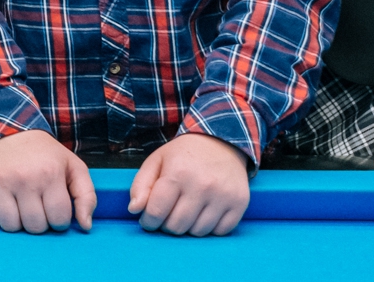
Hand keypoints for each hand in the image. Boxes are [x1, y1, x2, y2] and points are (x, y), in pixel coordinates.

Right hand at [0, 128, 95, 233]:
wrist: (9, 130)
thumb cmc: (45, 154)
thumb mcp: (73, 167)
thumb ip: (87, 196)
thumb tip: (85, 226)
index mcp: (50, 174)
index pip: (58, 219)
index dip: (59, 220)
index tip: (54, 208)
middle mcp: (24, 178)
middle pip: (34, 226)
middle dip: (39, 222)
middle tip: (37, 206)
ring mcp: (0, 181)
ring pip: (11, 226)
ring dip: (17, 222)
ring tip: (20, 206)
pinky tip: (3, 203)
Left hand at [128, 131, 250, 235]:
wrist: (221, 142)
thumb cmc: (184, 155)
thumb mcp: (156, 161)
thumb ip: (141, 185)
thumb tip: (134, 210)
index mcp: (177, 173)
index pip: (157, 211)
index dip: (148, 221)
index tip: (148, 220)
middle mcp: (202, 185)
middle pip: (177, 226)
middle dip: (167, 225)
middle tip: (168, 214)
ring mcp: (223, 195)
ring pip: (198, 232)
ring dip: (188, 227)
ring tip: (186, 211)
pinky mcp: (239, 203)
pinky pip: (220, 232)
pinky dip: (209, 228)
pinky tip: (204, 213)